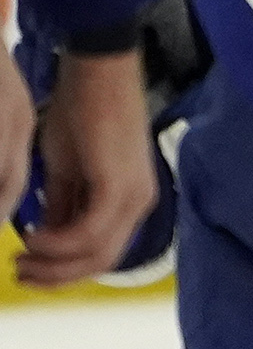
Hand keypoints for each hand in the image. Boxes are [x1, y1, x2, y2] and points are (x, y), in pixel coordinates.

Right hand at [15, 47, 159, 286]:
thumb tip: (46, 238)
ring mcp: (134, 195)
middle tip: (18, 274)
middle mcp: (138, 203)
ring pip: (97, 253)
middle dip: (57, 275)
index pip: (101, 253)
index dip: (64, 270)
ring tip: (20, 258)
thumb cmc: (81, 114)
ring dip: (54, 263)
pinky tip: (31, 237)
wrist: (96, 74)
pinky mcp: (121, 185)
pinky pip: (90, 231)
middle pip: (101, 262)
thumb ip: (61, 206)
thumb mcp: (66, 170)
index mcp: (128, 201)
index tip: (27, 270)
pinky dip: (59, 242)